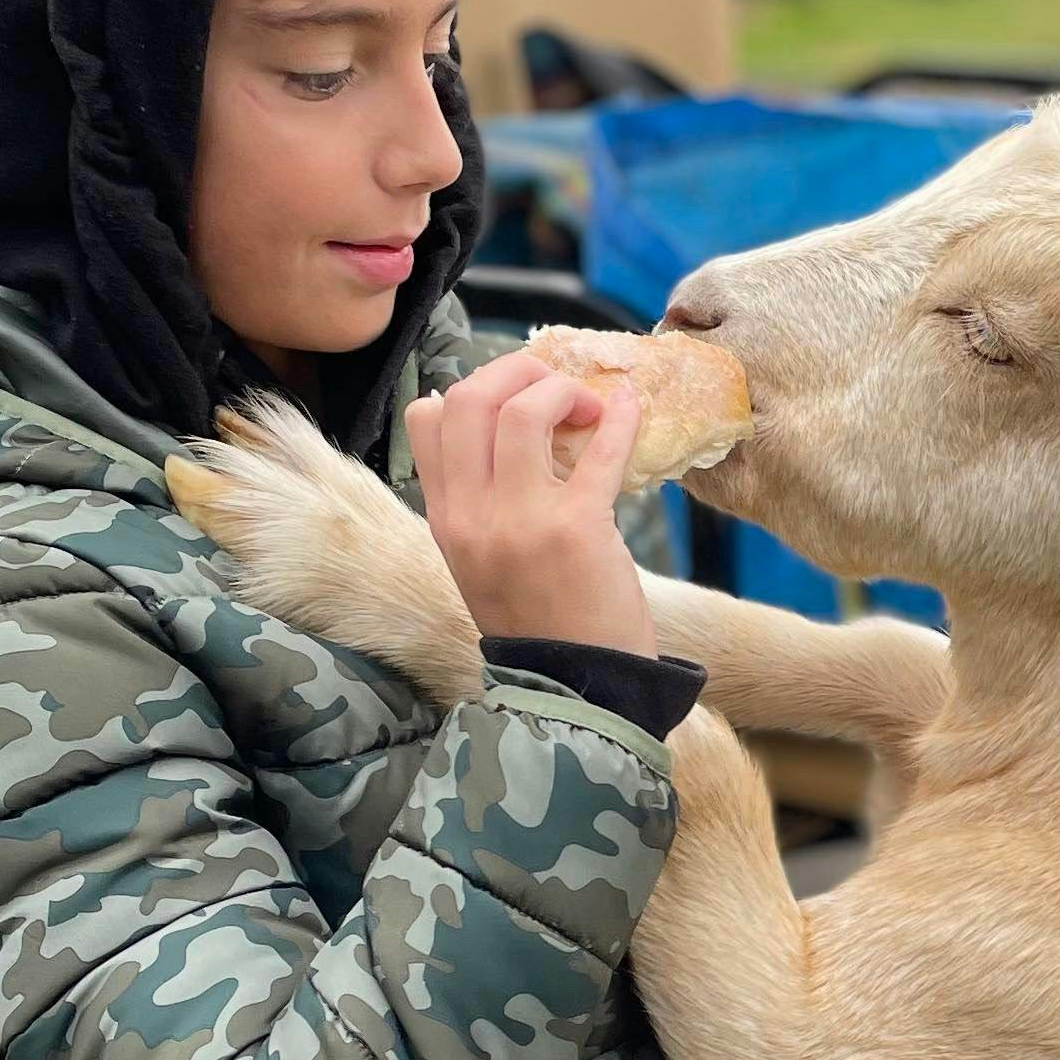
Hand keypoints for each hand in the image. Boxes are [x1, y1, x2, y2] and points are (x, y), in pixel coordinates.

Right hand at [407, 352, 659, 655]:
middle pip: (469, 398)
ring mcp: (521, 522)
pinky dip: (620, 417)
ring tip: (590, 407)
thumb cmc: (539, 620)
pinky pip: (599, 451)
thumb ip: (481, 501)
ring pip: (522, 411)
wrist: (577, 688)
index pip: (427, 418)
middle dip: (516, 371)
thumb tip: (508, 424)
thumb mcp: (481, 560)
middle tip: (556, 386)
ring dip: (562, 391)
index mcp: (445, 518)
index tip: (514, 399)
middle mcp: (472, 516)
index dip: (472, 388)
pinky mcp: (578, 530)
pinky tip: (631, 408)